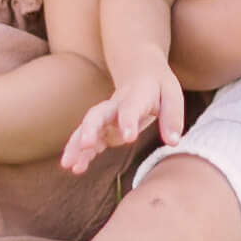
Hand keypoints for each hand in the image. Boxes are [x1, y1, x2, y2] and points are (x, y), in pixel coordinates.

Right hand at [62, 62, 183, 174]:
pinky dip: (81, 153)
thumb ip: (172, 118)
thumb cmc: (159, 87)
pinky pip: (89, 140)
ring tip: (68, 164)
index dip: (128, 121)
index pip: (130, 108)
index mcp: (136, 96)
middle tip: (85, 144)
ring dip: (76, 144)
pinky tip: (75, 168)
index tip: (129, 138)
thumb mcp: (172, 96)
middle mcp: (115, 105)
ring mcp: (106, 117)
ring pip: (87, 128)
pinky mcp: (103, 129)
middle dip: (90, 128)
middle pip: (98, 114)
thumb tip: (173, 142)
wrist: (140, 72)